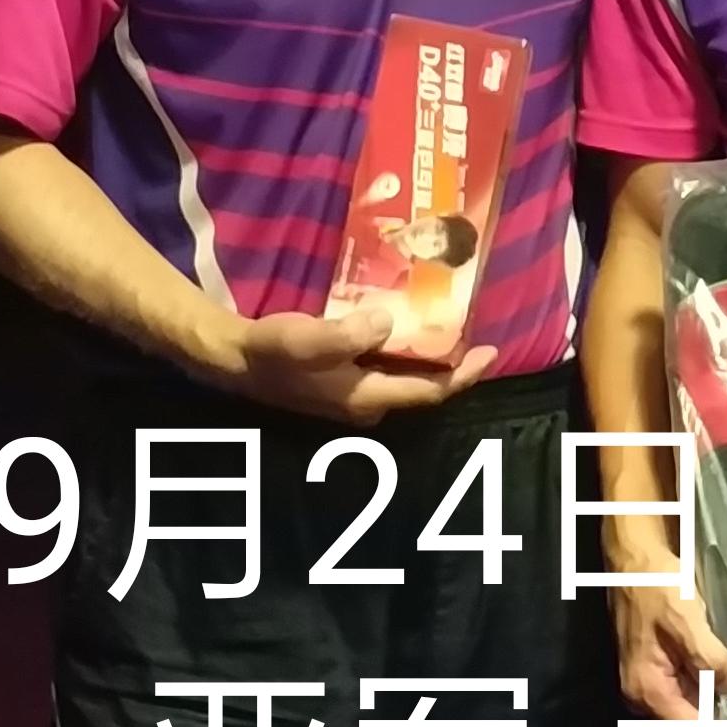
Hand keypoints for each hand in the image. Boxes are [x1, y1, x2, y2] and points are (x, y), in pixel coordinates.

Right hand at [202, 307, 494, 420]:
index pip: (429, 392)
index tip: (491, 353)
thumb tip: (387, 323)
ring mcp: (353, 395)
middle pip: (422, 388)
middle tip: (475, 333)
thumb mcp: (310, 340)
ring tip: (450, 325)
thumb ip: (349, 335)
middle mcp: (367, 403)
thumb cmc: (273, 351)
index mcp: (367, 398)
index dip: (463, 375)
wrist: (234, 359)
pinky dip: (403, 349)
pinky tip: (406, 325)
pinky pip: (386, 367)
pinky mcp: (342, 380)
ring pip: (404, 377)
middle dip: (451, 364)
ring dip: (428, 355)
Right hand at [614, 586, 726, 726]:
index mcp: (649, 688)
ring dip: (719, 716)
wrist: (632, 558)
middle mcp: (645, 693)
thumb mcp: (686, 620)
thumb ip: (709, 657)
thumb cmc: (654, 586)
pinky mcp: (657, 667)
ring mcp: (650, 681)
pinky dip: (710, 695)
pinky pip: (687, 690)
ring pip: (690, 709)